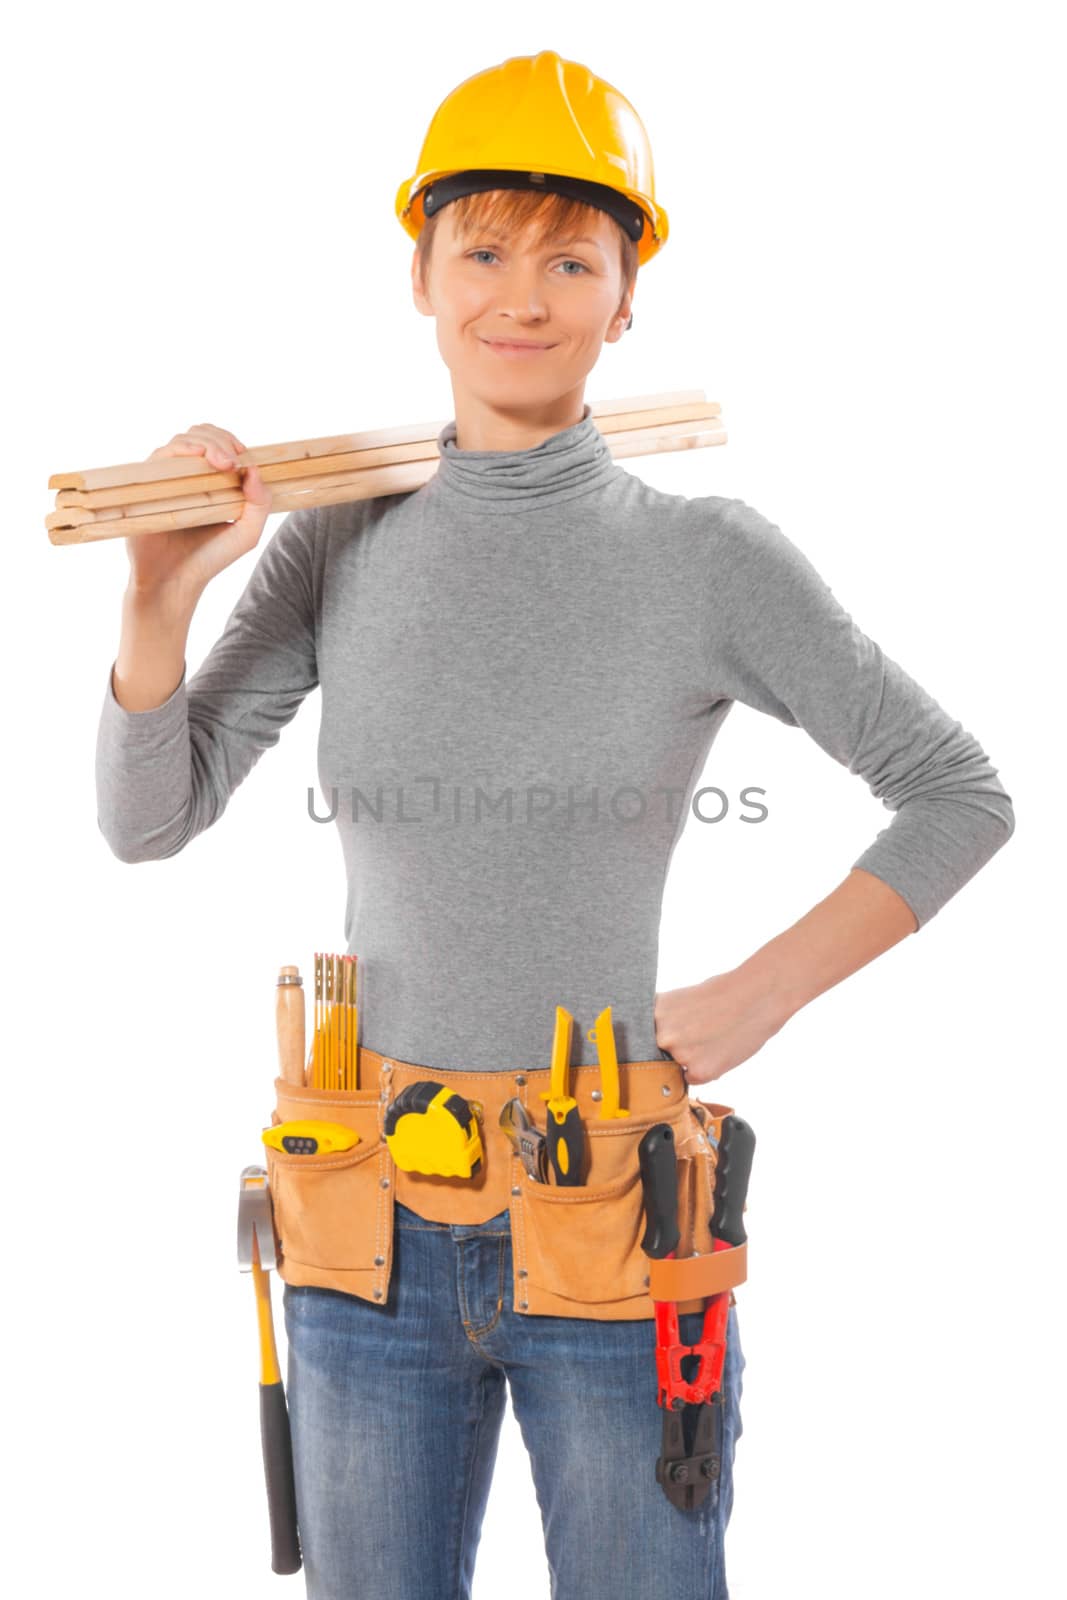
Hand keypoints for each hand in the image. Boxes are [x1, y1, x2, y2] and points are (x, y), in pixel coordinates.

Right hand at [125, 422, 272, 603]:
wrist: (175, 582)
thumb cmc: (209, 559)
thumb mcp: (246, 533)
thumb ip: (260, 503)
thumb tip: (256, 468)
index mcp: (210, 482)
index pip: (219, 445)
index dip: (231, 442)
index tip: (244, 455)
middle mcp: (187, 476)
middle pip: (201, 434)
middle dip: (221, 439)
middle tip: (233, 460)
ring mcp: (166, 480)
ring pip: (182, 440)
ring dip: (206, 442)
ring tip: (224, 462)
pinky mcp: (147, 486)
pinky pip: (160, 456)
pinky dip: (181, 450)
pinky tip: (199, 459)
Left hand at [653, 967, 791, 1084]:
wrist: (757, 996)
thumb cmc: (723, 994)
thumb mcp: (681, 1000)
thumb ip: (663, 1021)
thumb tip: (652, 1042)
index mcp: (654, 1013)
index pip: (639, 1038)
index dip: (652, 1041)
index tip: (663, 1039)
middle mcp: (662, 1035)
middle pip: (655, 1055)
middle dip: (671, 1051)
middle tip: (696, 1036)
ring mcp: (681, 1055)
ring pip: (674, 1068)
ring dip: (689, 1060)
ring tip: (711, 1039)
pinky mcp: (701, 1071)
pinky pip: (692, 1078)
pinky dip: (704, 1069)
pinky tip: (719, 1049)